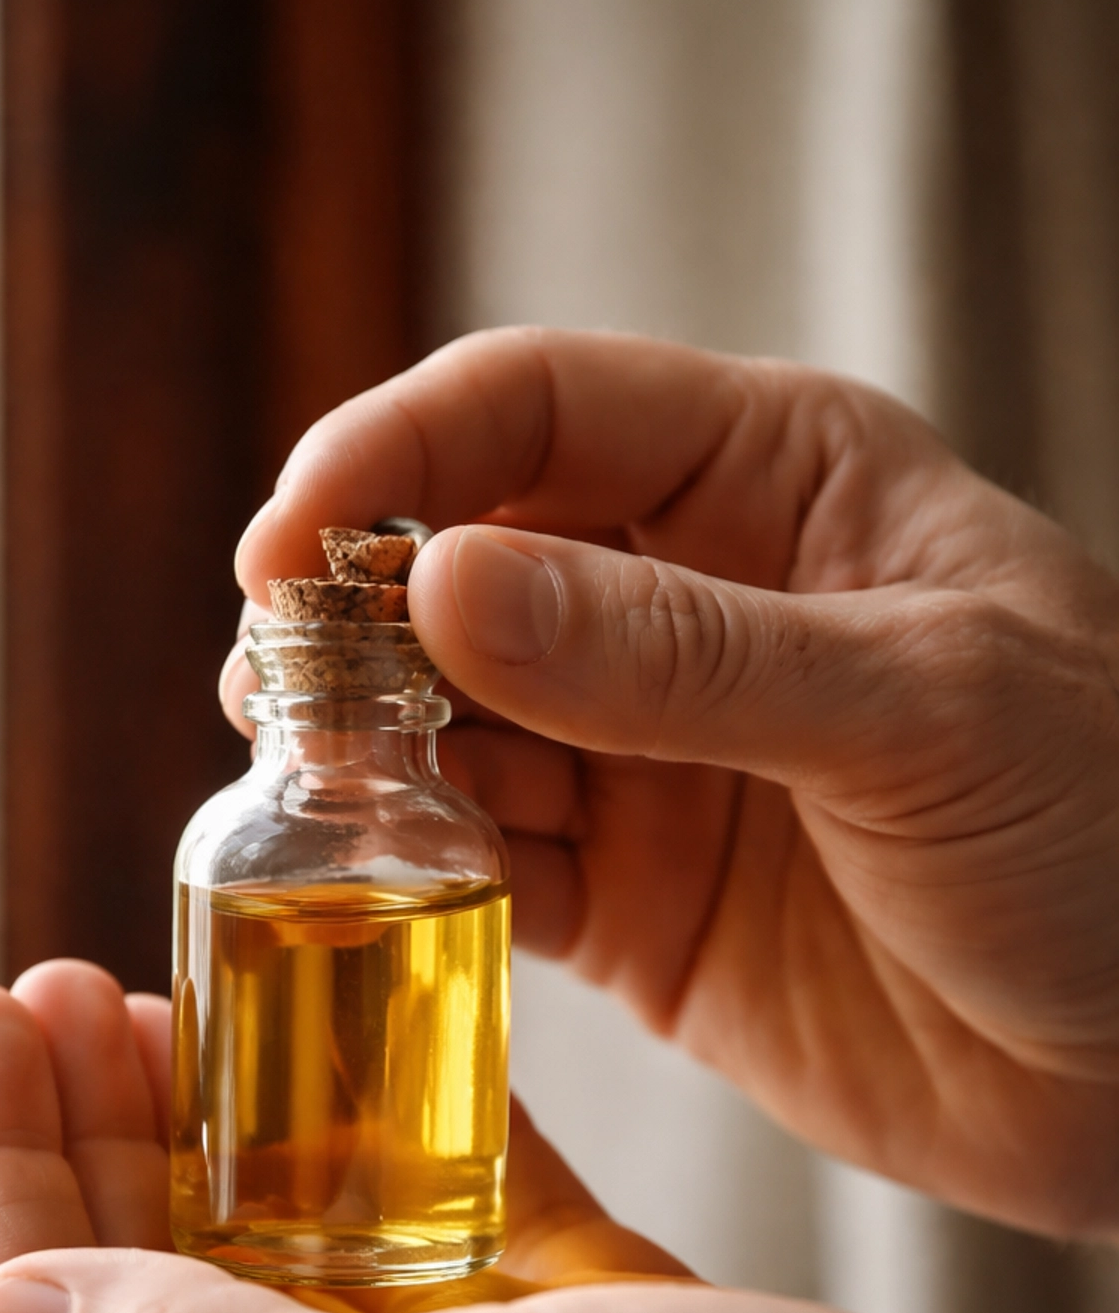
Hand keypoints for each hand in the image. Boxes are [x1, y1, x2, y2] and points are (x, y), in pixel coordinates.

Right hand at [232, 329, 1118, 1239]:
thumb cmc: (1113, 835)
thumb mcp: (916, 711)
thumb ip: (676, 653)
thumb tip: (441, 586)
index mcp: (776, 485)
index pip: (538, 410)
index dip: (393, 457)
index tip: (286, 545)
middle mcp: (690, 603)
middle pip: (459, 562)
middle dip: (352, 614)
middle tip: (278, 688)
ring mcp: (650, 757)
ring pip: (448, 719)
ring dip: (366, 748)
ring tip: (310, 787)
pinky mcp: (631, 903)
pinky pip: (482, 864)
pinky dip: (415, 871)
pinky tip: (377, 882)